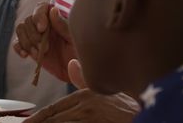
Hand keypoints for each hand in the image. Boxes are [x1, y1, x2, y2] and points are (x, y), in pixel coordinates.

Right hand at [13, 3, 75, 81]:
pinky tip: (25, 55)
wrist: (75, 73)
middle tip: (46, 48)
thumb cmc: (79, 55)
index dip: (38, 15)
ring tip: (37, 54)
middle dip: (34, 35)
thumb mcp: (75, 40)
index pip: (41, 7)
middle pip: (28, 19)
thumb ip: (63, 26)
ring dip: (27, 42)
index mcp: (55, 19)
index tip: (42, 28)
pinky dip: (18, 47)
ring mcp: (35, 35)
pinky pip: (17, 42)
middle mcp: (44, 24)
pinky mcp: (29, 47)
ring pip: (20, 29)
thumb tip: (53, 10)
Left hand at [23, 59, 139, 122]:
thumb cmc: (125, 108)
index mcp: (84, 96)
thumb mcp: (104, 91)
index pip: (53, 109)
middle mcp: (85, 107)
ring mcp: (90, 118)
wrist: (145, 115)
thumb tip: (71, 64)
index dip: (37, 118)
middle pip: (53, 119)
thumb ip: (84, 80)